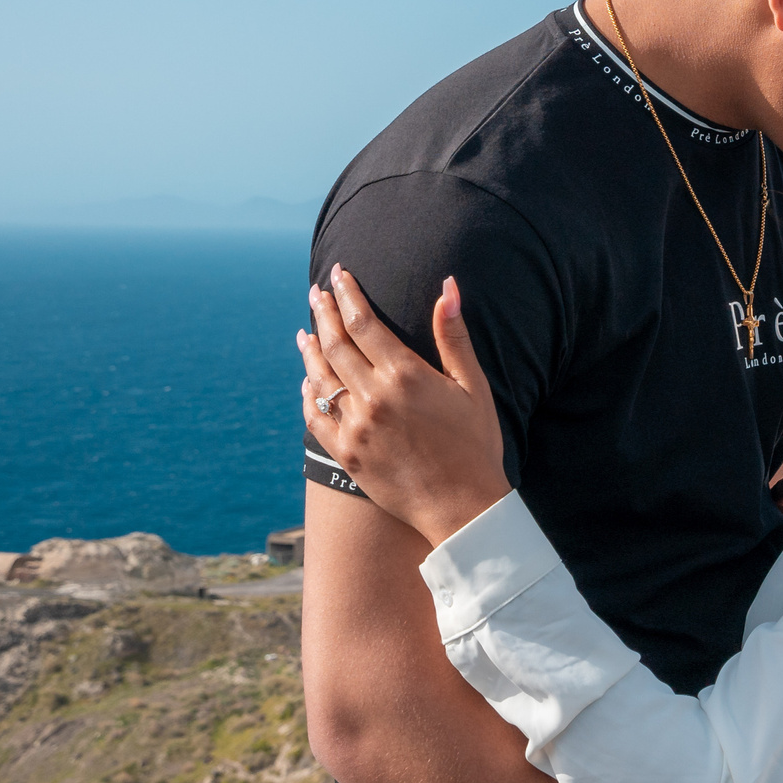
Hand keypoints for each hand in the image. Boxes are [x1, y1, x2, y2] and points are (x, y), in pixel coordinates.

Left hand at [300, 267, 508, 546]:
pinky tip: (308, 379)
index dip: (349, 294)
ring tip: (307, 329)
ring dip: (311, 348)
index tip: (339, 275)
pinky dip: (308, 392)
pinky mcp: (346, 453)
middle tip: (318, 292)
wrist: (462, 507)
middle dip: (325, 312)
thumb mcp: (474, 386)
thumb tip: (448, 286)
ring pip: (320, 376)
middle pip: (336, 343)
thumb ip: (454, 336)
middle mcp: (374, 397)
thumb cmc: (476, 445)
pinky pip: (315, 415)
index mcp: (405, 375)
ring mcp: (355, 426)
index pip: (364, 322)